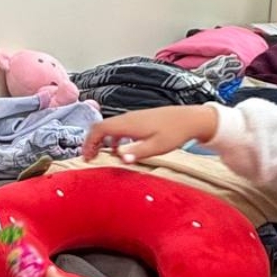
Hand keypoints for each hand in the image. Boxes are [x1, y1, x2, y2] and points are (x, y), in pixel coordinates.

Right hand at [82, 106, 218, 163]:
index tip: (86, 157)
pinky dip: (113, 138)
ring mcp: (133, 117)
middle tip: (90, 158)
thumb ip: (136, 153)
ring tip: (102, 156)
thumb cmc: (174, 133)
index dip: (88, 143)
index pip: (99, 129)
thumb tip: (120, 159)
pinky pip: (119, 127)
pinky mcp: (138, 119)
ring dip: (102, 141)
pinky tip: (119, 149)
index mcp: (128, 124)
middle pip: (100, 127)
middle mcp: (127, 118)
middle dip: (91, 142)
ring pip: (109, 127)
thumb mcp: (156, 147)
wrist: (189, 119)